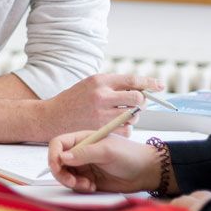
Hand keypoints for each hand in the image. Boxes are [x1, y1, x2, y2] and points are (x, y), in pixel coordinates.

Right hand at [42, 74, 162, 134]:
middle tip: (136, 104)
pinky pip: (125, 130)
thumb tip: (138, 88)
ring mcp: (101, 114)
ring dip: (131, 116)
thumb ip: (111, 85)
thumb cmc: (72, 101)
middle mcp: (102, 96)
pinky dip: (123, 128)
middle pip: (137, 99)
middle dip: (141, 102)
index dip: (149, 83)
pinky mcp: (101, 129)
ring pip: (132, 115)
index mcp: (99, 80)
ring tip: (117, 115)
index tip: (159, 86)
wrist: (51, 117)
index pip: (132, 80)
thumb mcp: (89, 85)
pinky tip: (112, 126)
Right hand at [47, 131, 164, 192]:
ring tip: (87, 185)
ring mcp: (84, 166)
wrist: (146, 172)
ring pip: (65, 175)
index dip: (53, 154)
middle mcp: (81, 152)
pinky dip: (80, 188)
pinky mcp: (88, 179)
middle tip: (72, 181)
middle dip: (62, 173)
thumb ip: (85, 153)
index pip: (58, 144)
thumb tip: (63, 157)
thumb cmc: (131, 155)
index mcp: (83, 139)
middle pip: (58, 161)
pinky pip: (75, 185)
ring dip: (72, 182)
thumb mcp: (107, 151)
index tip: (57, 166)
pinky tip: (92, 187)